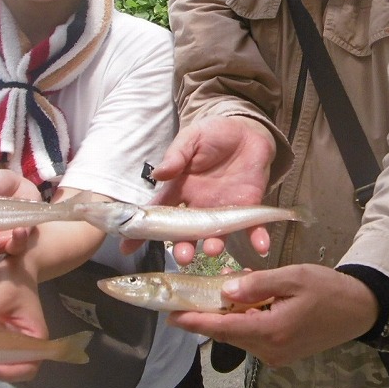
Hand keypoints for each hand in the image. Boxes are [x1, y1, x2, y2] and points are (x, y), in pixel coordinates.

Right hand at [149, 116, 276, 264]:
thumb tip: (158, 173)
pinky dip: (258, 238)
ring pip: (217, 234)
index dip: (142, 230)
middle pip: (188, 232)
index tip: (127, 248)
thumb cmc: (214, 134)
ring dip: (215, 245)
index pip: (158, 213)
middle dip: (184, 246)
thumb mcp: (191, 140)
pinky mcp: (249, 207)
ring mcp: (224, 209)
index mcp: (181, 190)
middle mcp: (200, 206)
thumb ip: (176, 157)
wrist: (246, 131)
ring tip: (212, 250)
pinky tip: (261, 247)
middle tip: (183, 256)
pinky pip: (253, 227)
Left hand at [167, 264, 377, 366]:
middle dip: (210, 315)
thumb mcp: (293, 277)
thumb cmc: (328, 289)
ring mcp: (277, 356)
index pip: (224, 328)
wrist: (360, 309)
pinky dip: (244, 321)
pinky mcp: (283, 355)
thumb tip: (225, 291)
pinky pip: (254, 338)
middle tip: (195, 293)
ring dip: (229, 316)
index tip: (172, 317)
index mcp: (272, 331)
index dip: (196, 322)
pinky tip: (246, 303)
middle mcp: (271, 351)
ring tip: (226, 289)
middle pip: (229, 333)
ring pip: (240, 335)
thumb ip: (258, 285)